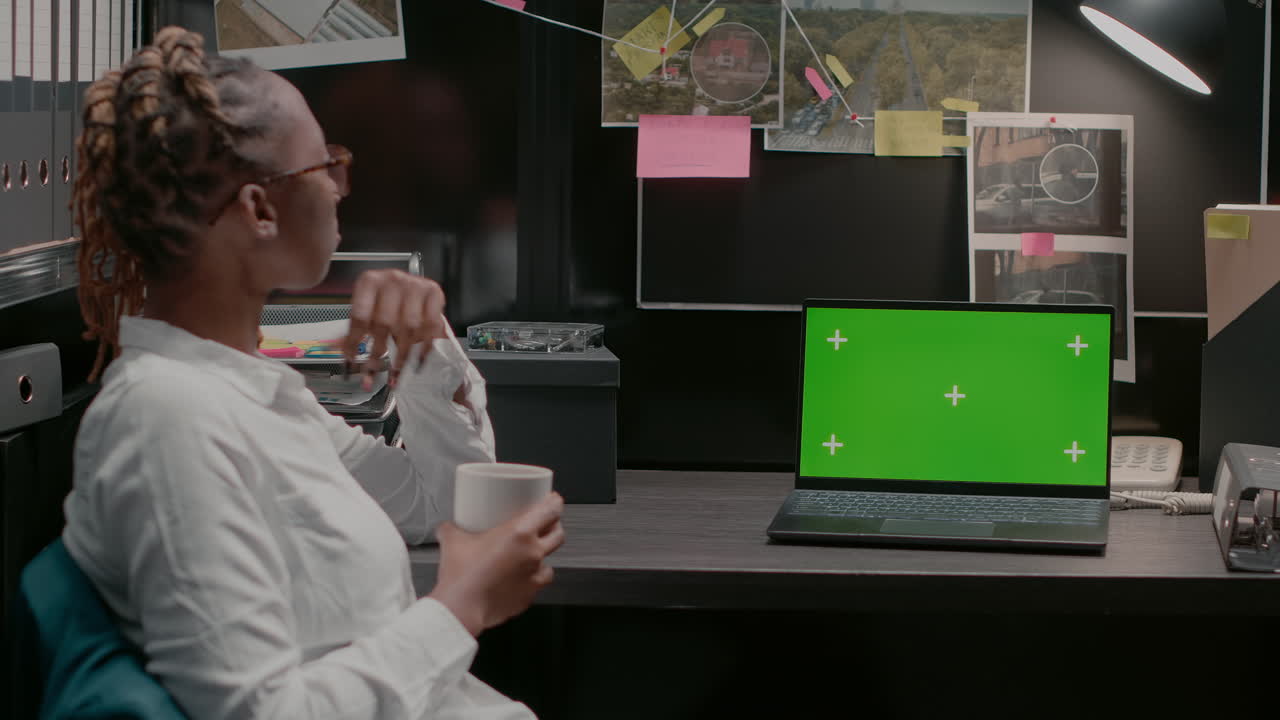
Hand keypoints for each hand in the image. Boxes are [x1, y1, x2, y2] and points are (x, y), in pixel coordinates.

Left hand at [343, 269, 450, 389]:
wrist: (408, 283)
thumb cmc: (384, 298)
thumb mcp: (364, 307)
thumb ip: (352, 329)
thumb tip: (334, 348)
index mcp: (369, 281)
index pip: (360, 315)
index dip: (354, 341)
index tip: (351, 359)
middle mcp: (392, 280)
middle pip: (385, 322)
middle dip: (378, 351)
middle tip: (374, 369)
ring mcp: (415, 285)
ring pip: (409, 326)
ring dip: (403, 353)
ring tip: (397, 368)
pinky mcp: (434, 293)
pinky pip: (431, 325)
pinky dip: (425, 346)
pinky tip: (418, 359)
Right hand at [429, 493, 565, 636]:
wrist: (461, 608)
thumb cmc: (461, 576)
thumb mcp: (453, 541)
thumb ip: (452, 529)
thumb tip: (447, 527)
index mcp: (519, 533)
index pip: (550, 511)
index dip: (555, 503)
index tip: (552, 500)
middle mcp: (532, 553)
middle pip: (558, 534)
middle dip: (554, 527)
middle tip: (544, 524)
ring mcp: (534, 576)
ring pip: (551, 561)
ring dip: (543, 556)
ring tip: (530, 555)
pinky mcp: (530, 595)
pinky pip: (538, 582)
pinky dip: (532, 579)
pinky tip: (520, 578)